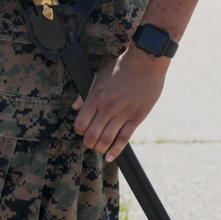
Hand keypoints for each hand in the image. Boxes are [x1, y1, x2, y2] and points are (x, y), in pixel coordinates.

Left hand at [72, 47, 168, 161]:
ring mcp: (122, 114)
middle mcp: (107, 108)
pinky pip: (124, 139)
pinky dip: (116, 151)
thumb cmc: (121, 67)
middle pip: (91, 135)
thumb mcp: (98, 76)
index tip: (82, 131)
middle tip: (90, 143)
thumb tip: (75, 106)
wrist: (145, 62)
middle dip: (88, 143)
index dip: (79, 131)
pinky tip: (110, 157)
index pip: (80, 124)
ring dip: (100, 149)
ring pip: (106, 140)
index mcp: (96, 97)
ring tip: (99, 149)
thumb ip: (85, 94)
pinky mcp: (136, 117)